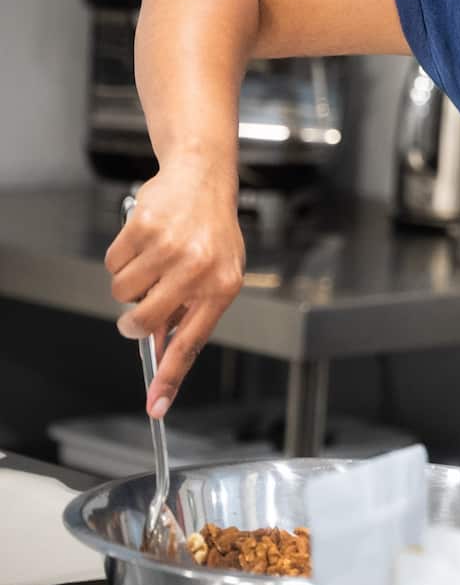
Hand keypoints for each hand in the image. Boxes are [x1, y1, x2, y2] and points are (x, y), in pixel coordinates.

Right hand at [104, 157, 244, 418]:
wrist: (204, 178)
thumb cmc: (212, 230)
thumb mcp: (218, 273)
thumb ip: (192, 311)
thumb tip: (160, 350)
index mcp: (222, 287)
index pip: (192, 343)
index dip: (170, 377)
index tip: (156, 406)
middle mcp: (198, 269)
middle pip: (144, 322)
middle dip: (133, 322)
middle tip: (138, 308)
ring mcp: (171, 248)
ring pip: (122, 293)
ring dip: (130, 282)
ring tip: (154, 259)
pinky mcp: (145, 229)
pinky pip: (113, 264)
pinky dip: (121, 257)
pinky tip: (144, 241)